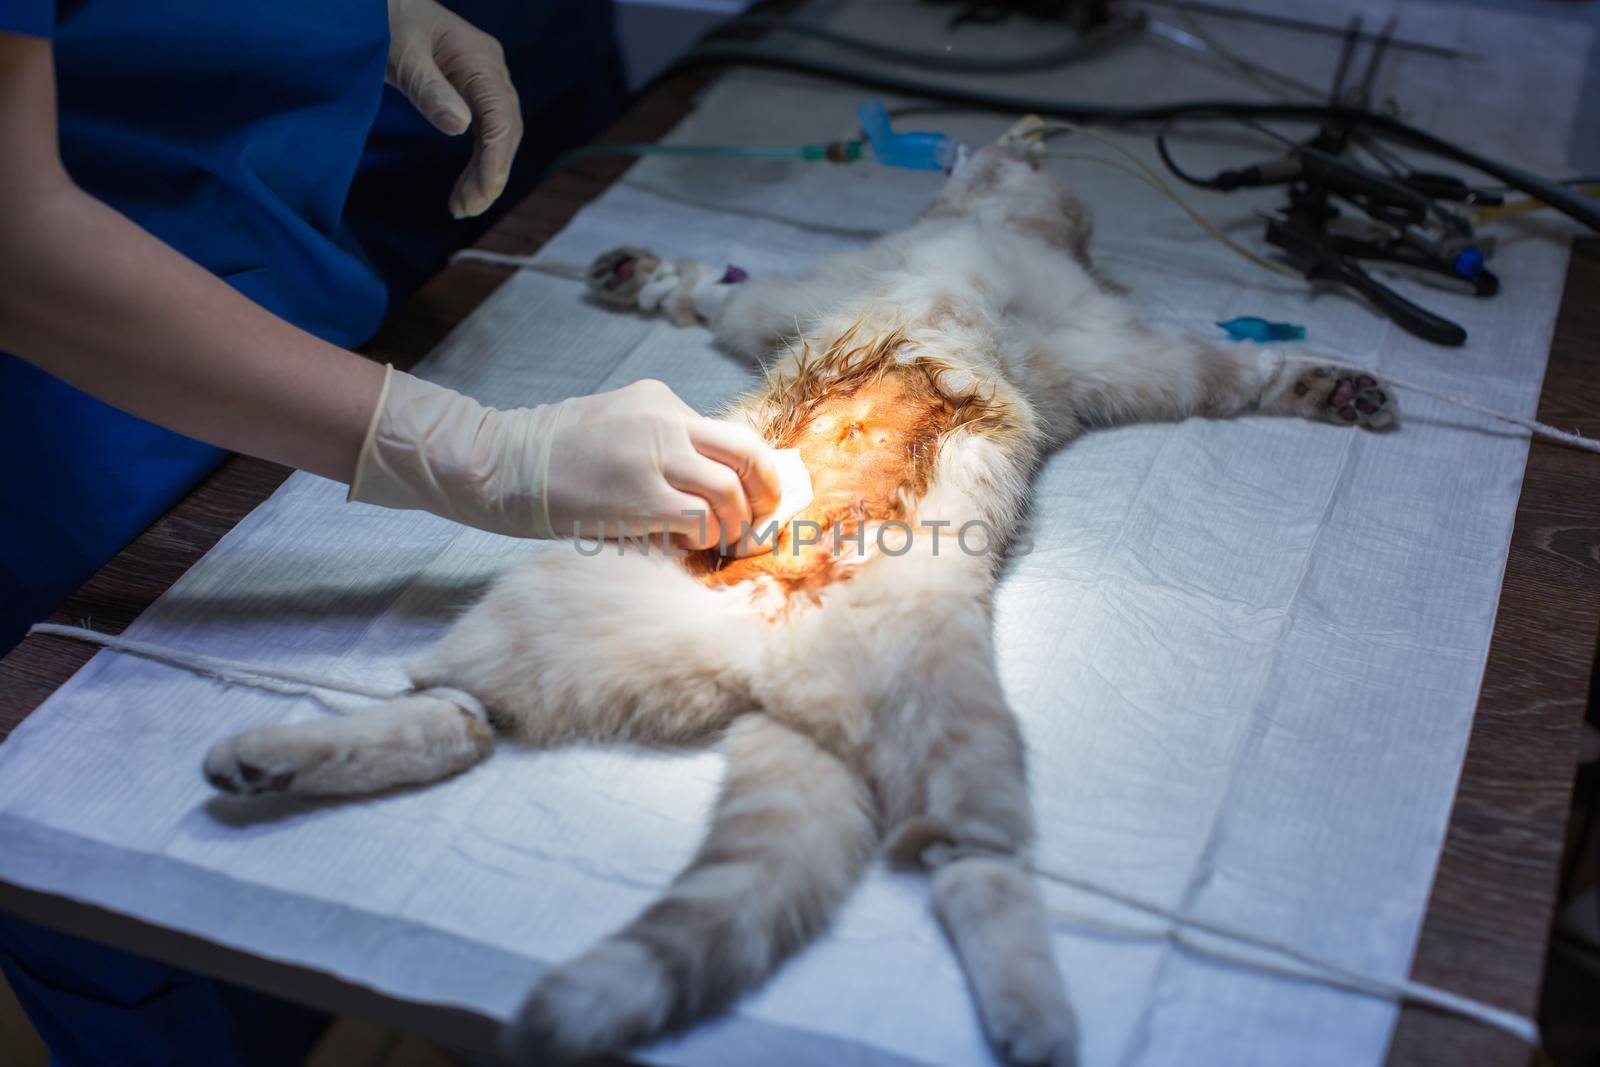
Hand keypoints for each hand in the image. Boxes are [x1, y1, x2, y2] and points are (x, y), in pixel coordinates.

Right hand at [349, 370, 782, 549]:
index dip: (756, 469)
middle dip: (766, 492)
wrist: (499, 464)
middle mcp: (665, 420)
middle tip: (761, 522)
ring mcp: (655, 456)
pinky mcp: (642, 497)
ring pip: (729, 492)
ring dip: (734, 524)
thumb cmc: (554, 455)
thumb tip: (715, 483)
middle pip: (747, 453)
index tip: (761, 496)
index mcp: (660, 400)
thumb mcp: (616, 424)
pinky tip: (691, 547)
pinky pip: (699, 521)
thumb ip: (662, 443)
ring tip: (724, 543)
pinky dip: (705, 539)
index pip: (731, 432)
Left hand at [385, 0, 523, 218]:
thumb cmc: (385, 21)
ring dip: (485, 174)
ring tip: (462, 207)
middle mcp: (492, 69)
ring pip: (500, 135)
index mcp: (480, 58)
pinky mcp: (474, 90)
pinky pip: (487, 132)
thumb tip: (460, 127)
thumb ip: (429, 90)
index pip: (500, 116)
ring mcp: (486, 79)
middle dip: (491, 174)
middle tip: (466, 209)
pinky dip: (478, 162)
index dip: (494, 158)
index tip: (481, 194)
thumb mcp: (401, 55)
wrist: (381, 3)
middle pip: (507, 130)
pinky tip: (465, 186)